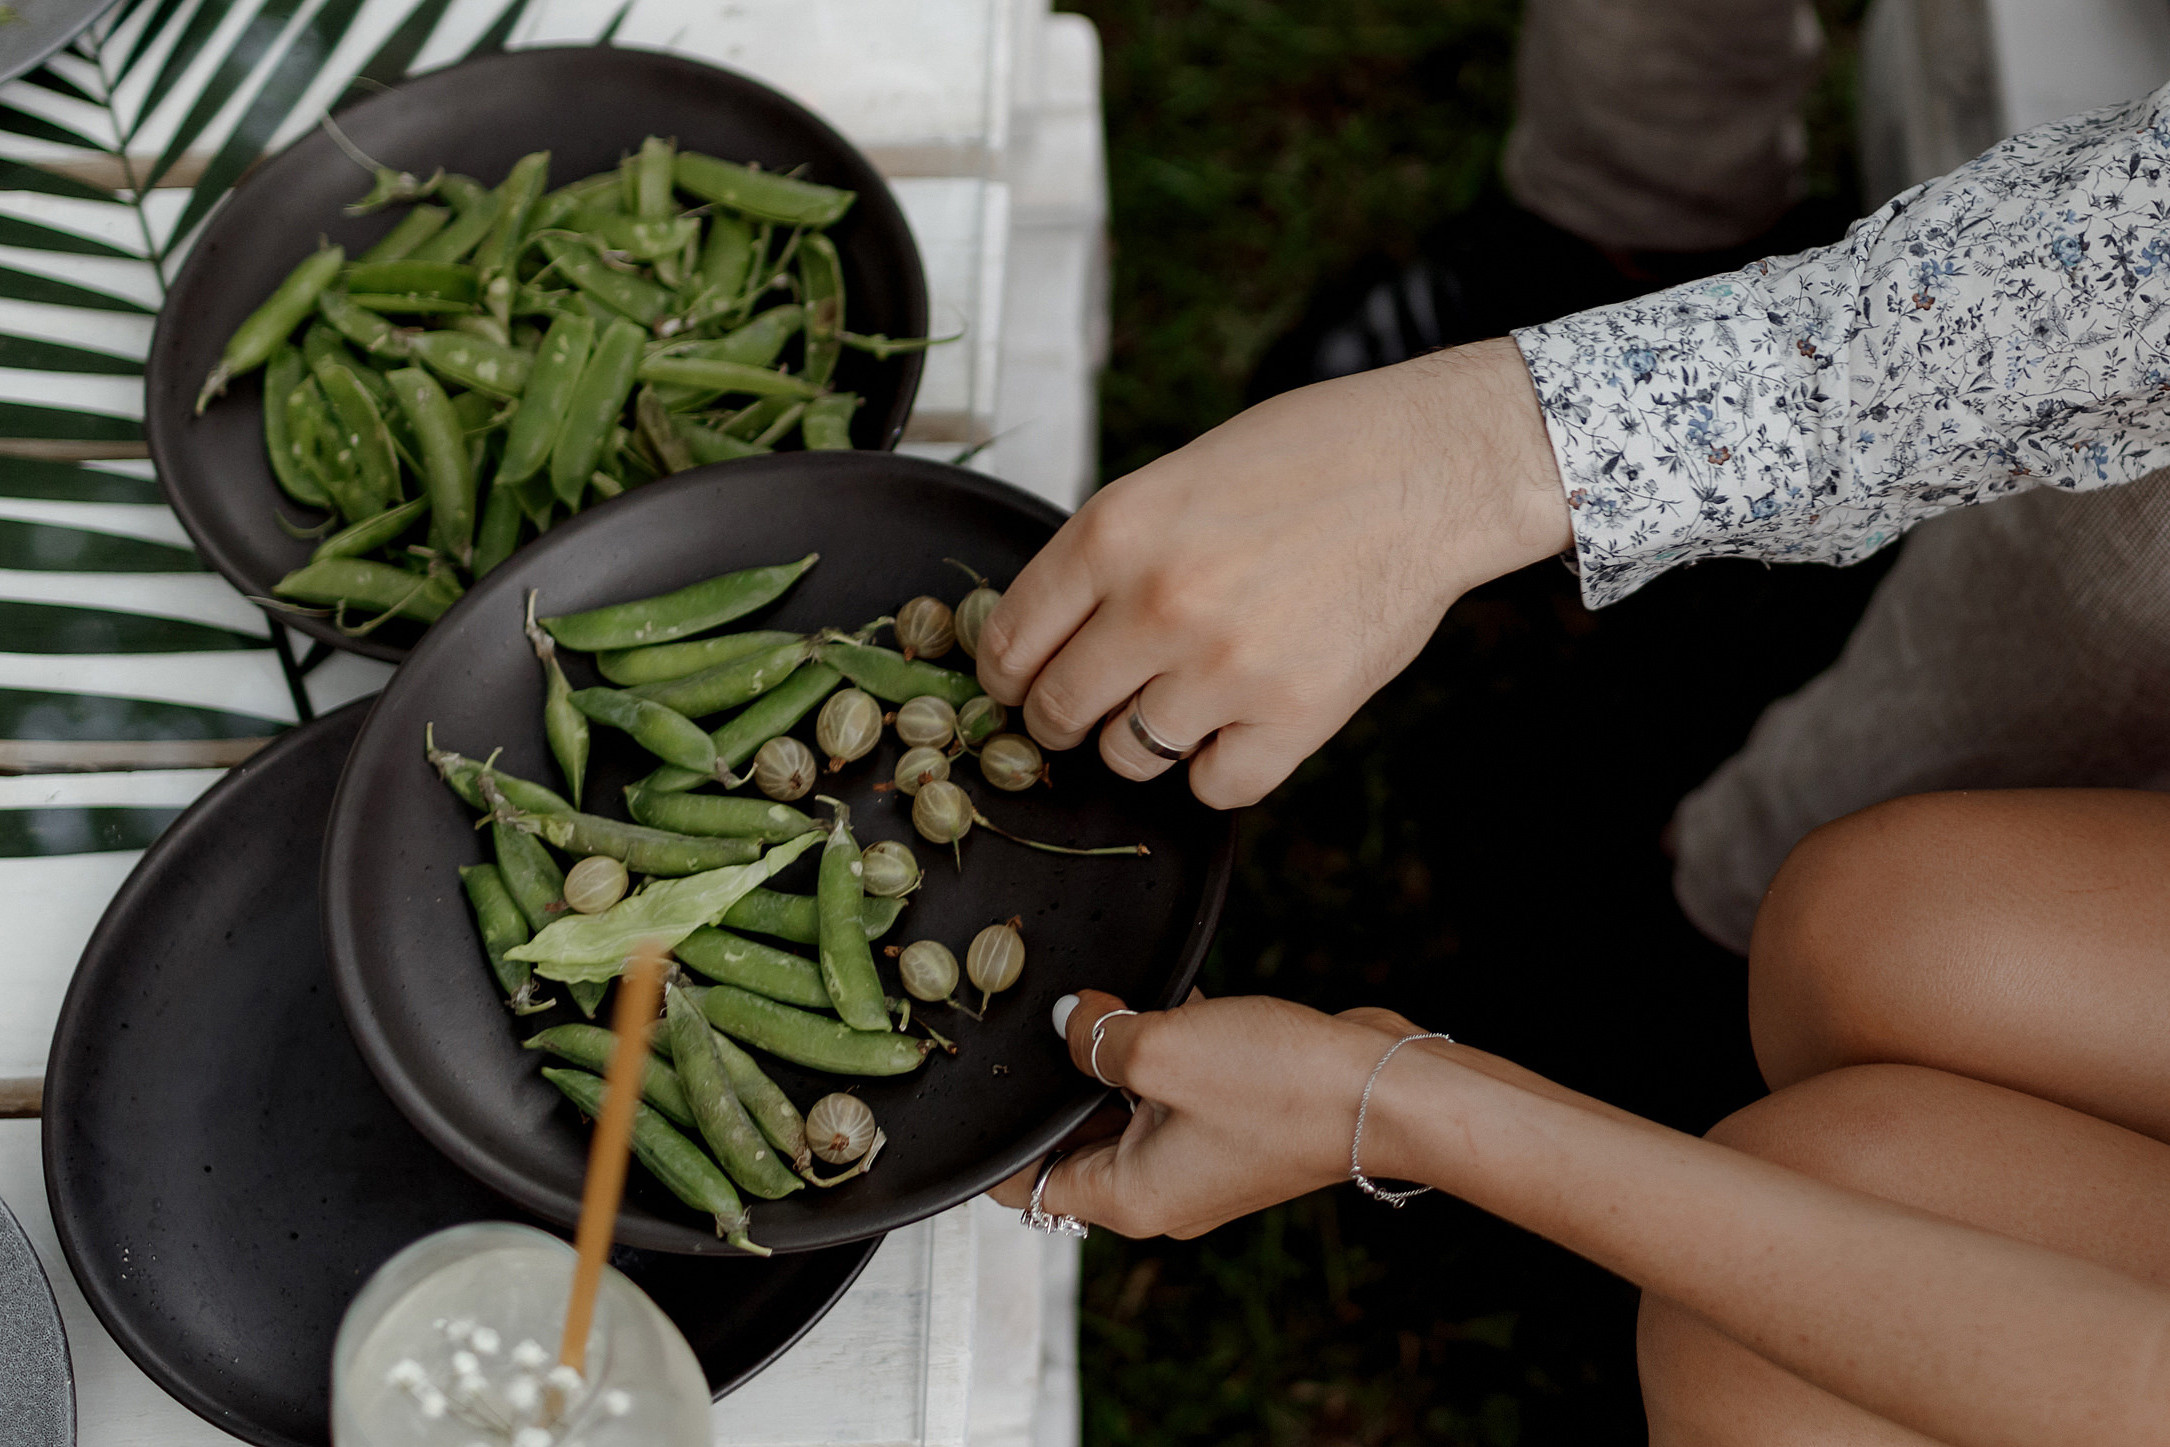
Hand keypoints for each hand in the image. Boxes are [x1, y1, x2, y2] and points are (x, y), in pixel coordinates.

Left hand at [975, 338, 1569, 807]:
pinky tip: (1240, 721)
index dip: (1007, 675)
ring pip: (1129, 757)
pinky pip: (1214, 786)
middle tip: (1089, 706)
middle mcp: (1157, 604)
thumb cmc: (1308, 459)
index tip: (1020, 684)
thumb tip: (1046, 633)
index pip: (1010, 642)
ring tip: (1188, 693)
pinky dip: (1220, 766)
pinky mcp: (1291, 717)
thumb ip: (1106, 557)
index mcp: (1114, 533)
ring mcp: (1224, 669)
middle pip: (1058, 711)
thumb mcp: (1174, 478)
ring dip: (1146, 738)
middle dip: (1064, 717)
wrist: (1428, 471)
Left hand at [989, 990, 1431, 1238]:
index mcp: (1128, 1199)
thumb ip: (1097, 1034)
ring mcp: (1198, 1159)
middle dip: (1062, 1078)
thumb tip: (1068, 1017)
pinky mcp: (1232, 1124)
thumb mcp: (1163, 1048)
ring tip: (1115, 1002)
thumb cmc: (1281, 1089)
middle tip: (1051, 1017)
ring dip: (1118, 1052)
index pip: (1028, 1185)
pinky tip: (1175, 1000)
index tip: (984, 1082)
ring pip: (1126, 1104)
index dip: (1000, 1136)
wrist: (1384, 1091)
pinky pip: (1176, 1086)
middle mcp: (1159, 1191)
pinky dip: (1167, 1047)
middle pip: (1075, 1139)